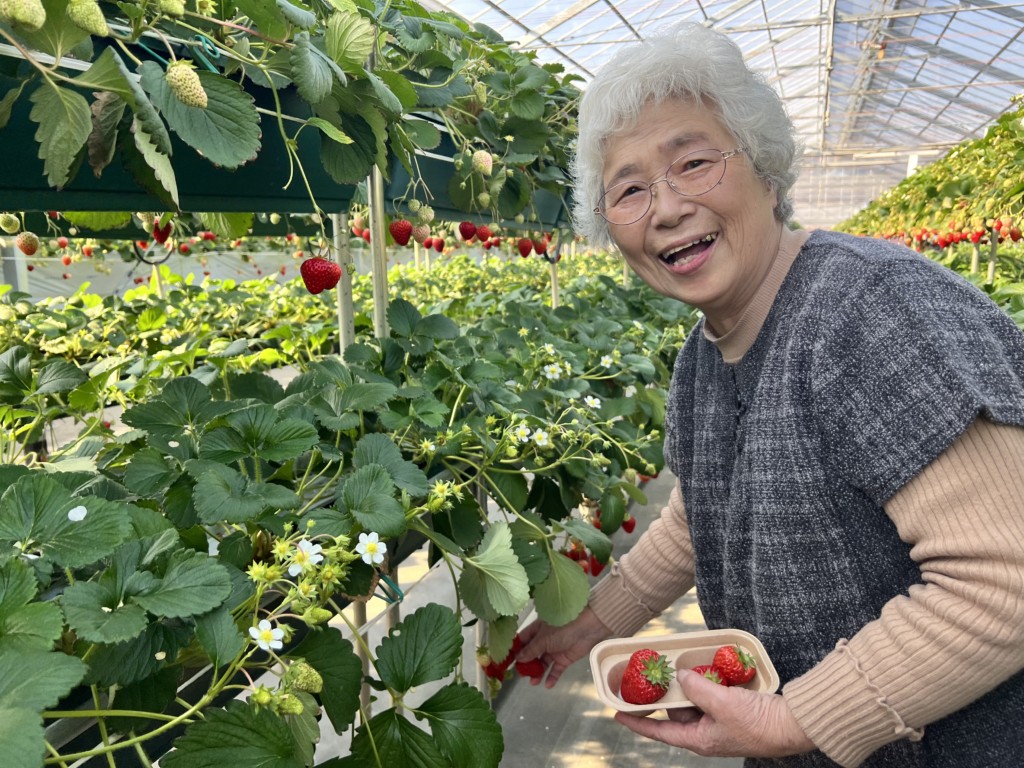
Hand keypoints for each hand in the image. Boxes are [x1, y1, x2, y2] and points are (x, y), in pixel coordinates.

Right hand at [516, 607, 612, 687]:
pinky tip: (547, 685)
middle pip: (531, 654)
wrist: (588, 628)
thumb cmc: (562, 627)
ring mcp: (554, 650)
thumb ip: (531, 650)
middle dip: (526, 665)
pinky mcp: (565, 658)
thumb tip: (518, 659)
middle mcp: (544, 640)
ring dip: (538, 673)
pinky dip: (552, 677)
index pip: (522, 641)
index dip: (515, 651)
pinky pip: (556, 670)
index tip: (508, 662)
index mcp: (537, 630)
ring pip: (543, 663)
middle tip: (521, 675)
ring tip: (533, 682)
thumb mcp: (543, 639)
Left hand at [614, 669, 814, 758]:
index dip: (637, 722)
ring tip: (675, 669)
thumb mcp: (721, 703)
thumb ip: (697, 688)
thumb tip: (681, 678)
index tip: (616, 713)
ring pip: (693, 703)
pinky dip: (704, 684)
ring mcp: (719, 725)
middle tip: (649, 677)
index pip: (659, 731)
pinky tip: (703, 670)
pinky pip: (710, 698)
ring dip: (686, 687)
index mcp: (698, 739)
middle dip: (664, 696)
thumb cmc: (756, 722)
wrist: (791, 726)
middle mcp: (705, 734)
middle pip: (676, 714)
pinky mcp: (732, 714)